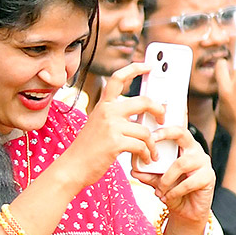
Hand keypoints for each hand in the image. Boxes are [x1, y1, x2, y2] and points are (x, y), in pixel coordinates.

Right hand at [58, 62, 158, 187]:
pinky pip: (141, 145)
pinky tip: (144, 159)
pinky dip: (146, 154)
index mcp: (103, 106)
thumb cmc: (87, 150)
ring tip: (152, 152)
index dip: (135, 69)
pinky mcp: (115, 142)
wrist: (72, 167)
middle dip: (159, 110)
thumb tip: (141, 117)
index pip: (117, 79)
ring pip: (145, 130)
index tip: (148, 66)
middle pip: (143, 102)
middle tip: (163, 117)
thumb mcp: (98, 126)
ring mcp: (111, 126)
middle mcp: (107, 112)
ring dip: (152, 144)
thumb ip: (115, 117)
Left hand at [131, 126, 215, 228]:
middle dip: (164, 135)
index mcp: (183, 147)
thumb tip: (133, 171)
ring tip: (159, 190)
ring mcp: (204, 163)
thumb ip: (147, 175)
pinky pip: (188, 182)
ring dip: (165, 179)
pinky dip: (174, 191)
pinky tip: (167, 197)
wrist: (187, 211)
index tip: (147, 135)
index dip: (162, 129)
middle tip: (149, 148)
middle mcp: (195, 151)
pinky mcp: (209, 177)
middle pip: (182, 134)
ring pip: (180, 163)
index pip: (175, 130)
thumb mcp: (157, 182)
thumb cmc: (172, 191)